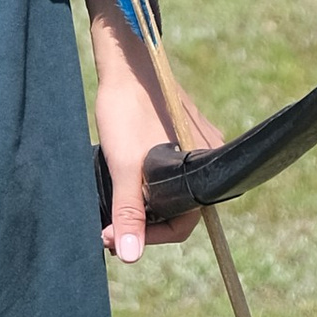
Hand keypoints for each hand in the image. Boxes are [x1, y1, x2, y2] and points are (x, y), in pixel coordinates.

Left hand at [90, 4, 210, 255]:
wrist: (126, 60)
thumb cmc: (127, 109)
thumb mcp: (124, 167)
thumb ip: (130, 213)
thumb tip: (130, 257)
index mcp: (205, 168)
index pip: (183, 224)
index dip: (147, 238)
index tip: (112, 239)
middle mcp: (209, 158)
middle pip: (178, 209)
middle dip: (143, 225)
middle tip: (107, 230)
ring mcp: (197, 143)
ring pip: (171, 190)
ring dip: (143, 205)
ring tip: (112, 212)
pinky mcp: (182, 133)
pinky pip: (169, 171)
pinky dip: (147, 184)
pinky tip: (125, 182)